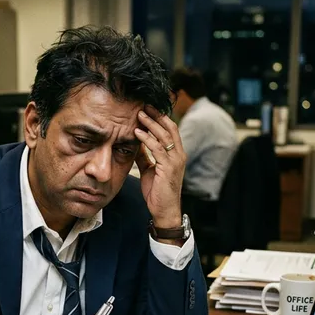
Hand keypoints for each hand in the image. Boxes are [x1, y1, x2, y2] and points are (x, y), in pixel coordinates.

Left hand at [134, 106, 185, 232]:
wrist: (164, 210)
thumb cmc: (158, 191)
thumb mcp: (149, 169)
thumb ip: (144, 156)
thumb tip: (135, 143)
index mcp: (176, 153)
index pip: (170, 129)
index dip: (160, 117)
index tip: (147, 107)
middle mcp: (179, 154)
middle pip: (169, 127)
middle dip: (156, 115)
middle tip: (143, 104)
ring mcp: (175, 161)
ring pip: (164, 136)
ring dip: (151, 123)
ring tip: (139, 114)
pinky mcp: (168, 168)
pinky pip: (157, 149)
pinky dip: (147, 139)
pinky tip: (137, 132)